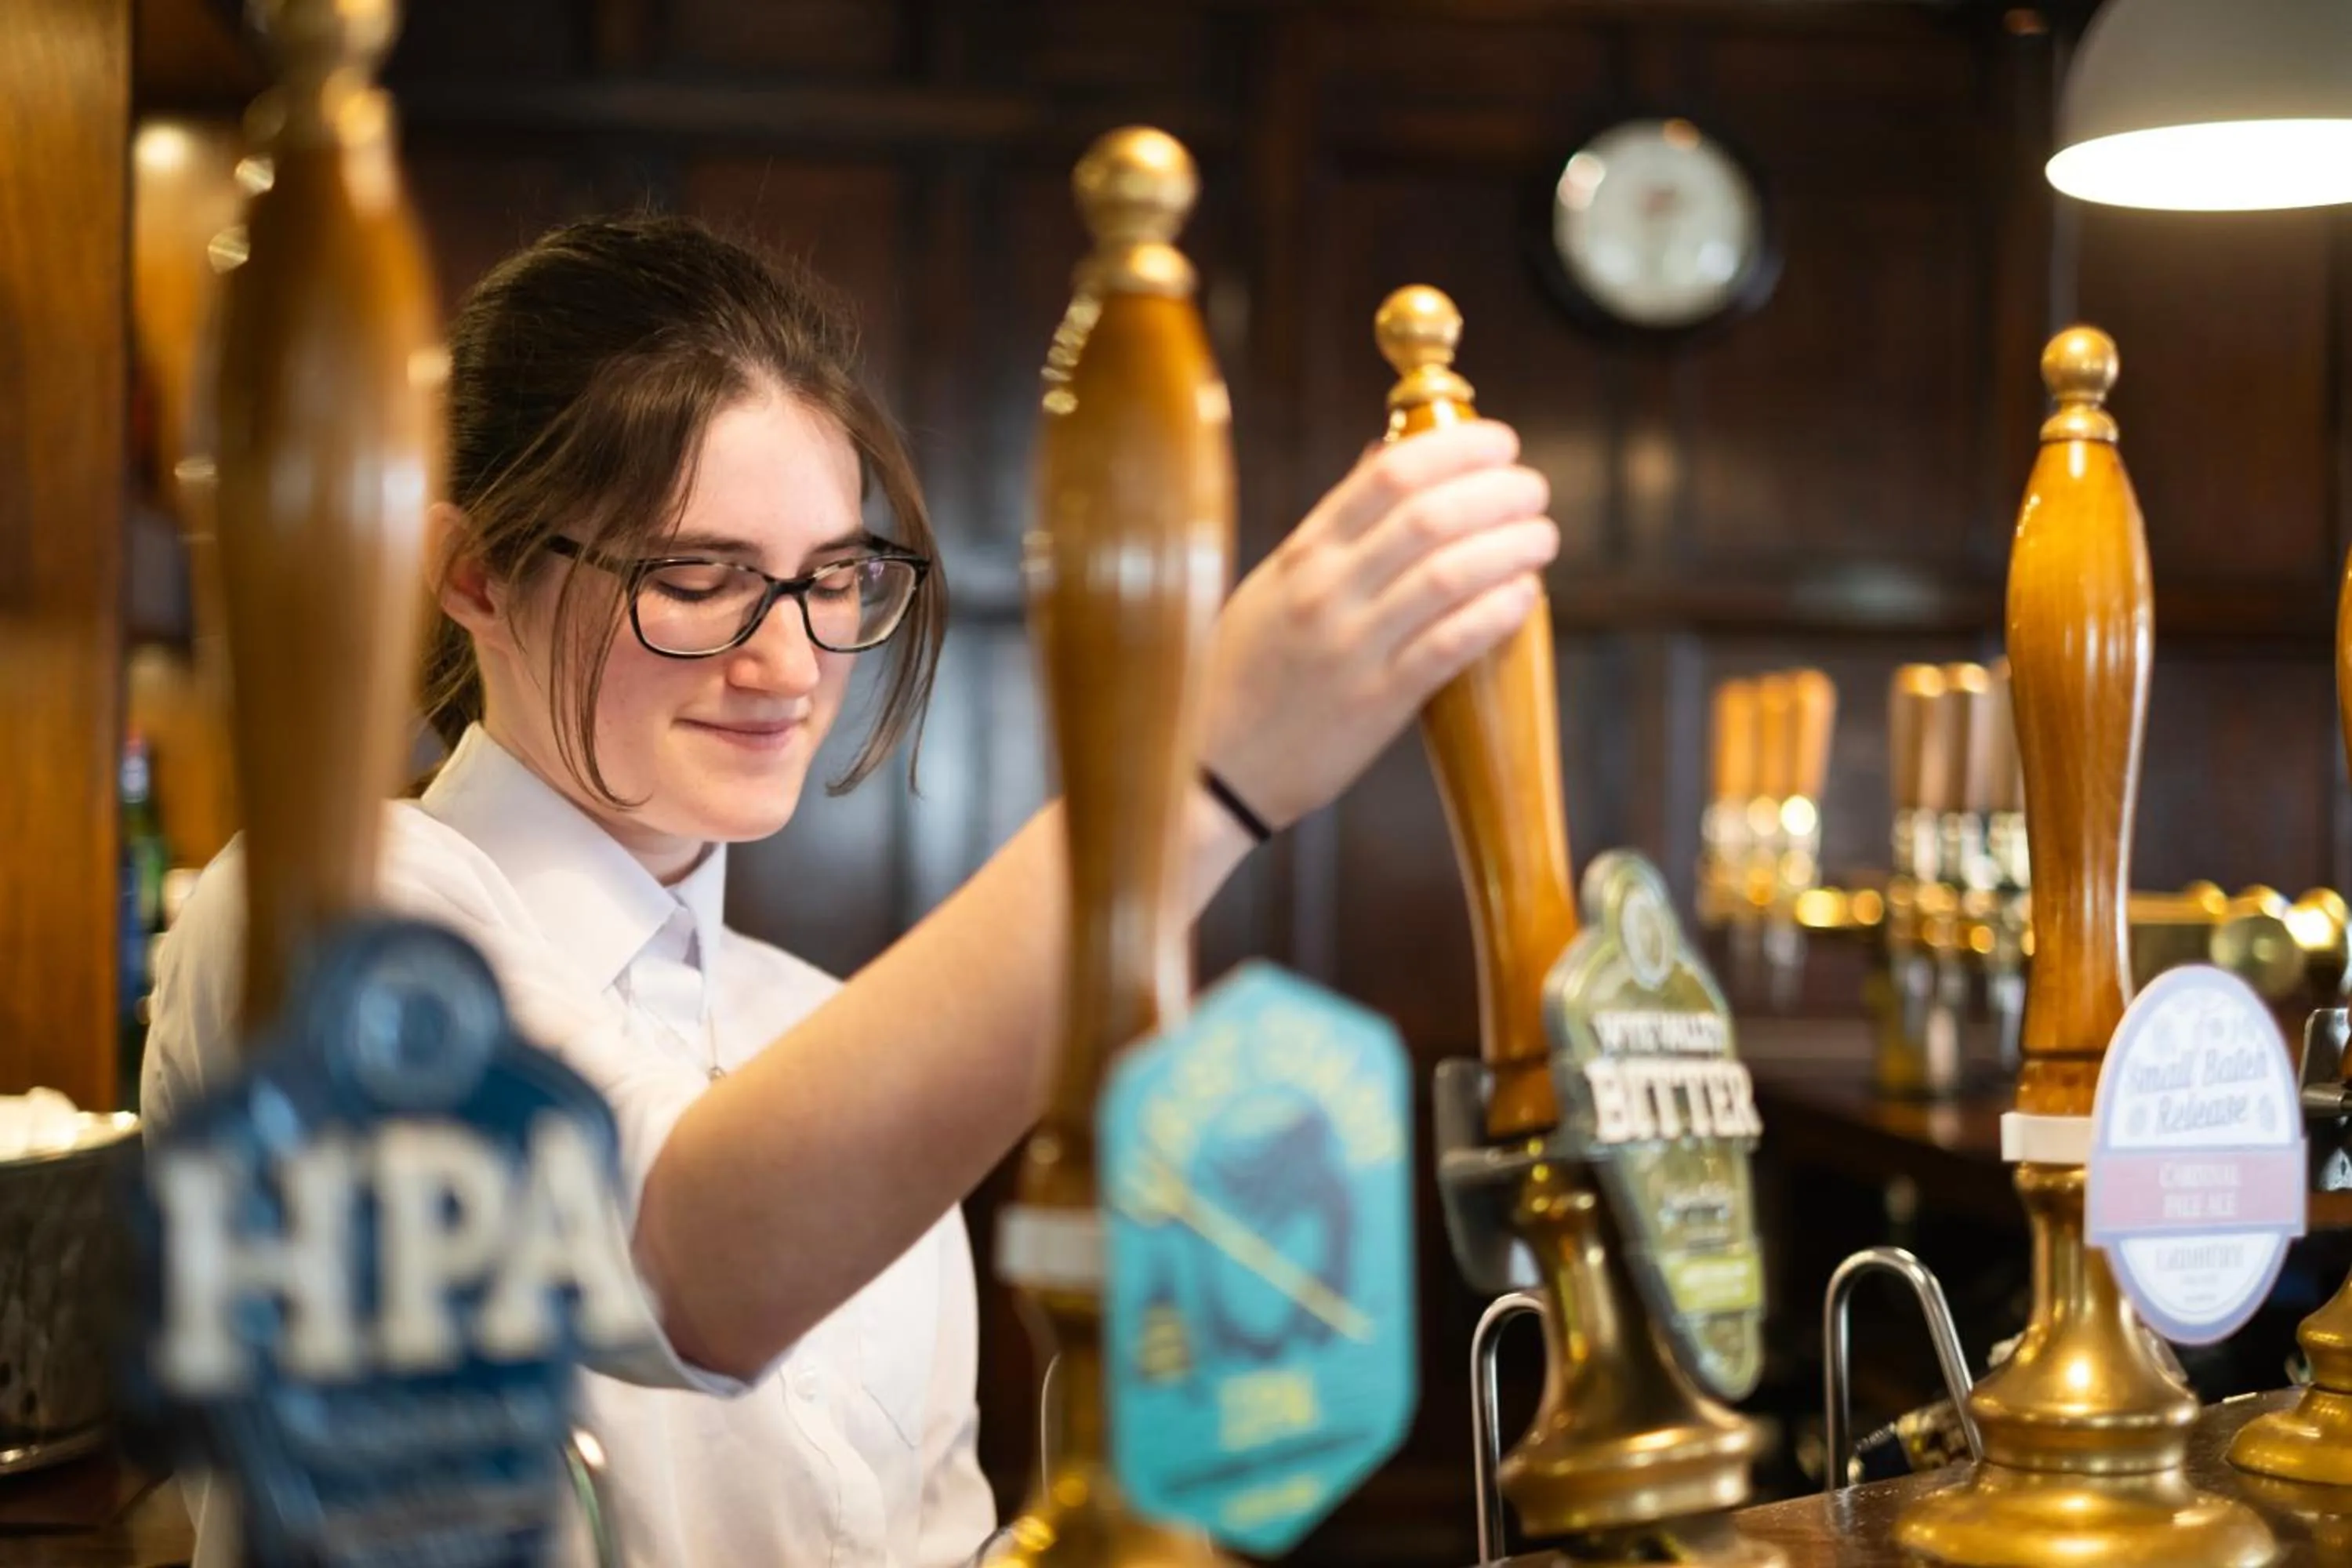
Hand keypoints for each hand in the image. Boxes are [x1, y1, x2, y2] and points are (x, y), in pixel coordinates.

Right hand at [1197, 419, 1556, 829]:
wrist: (1210, 768)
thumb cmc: (1244, 671)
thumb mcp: (1274, 584)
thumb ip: (1332, 526)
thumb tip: (1385, 456)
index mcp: (1302, 555)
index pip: (1387, 475)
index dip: (1457, 449)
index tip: (1499, 443)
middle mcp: (1325, 591)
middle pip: (1429, 516)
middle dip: (1498, 492)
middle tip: (1534, 490)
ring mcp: (1351, 648)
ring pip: (1450, 576)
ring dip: (1510, 547)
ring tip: (1542, 537)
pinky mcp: (1375, 704)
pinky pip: (1450, 646)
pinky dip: (1498, 613)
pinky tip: (1526, 595)